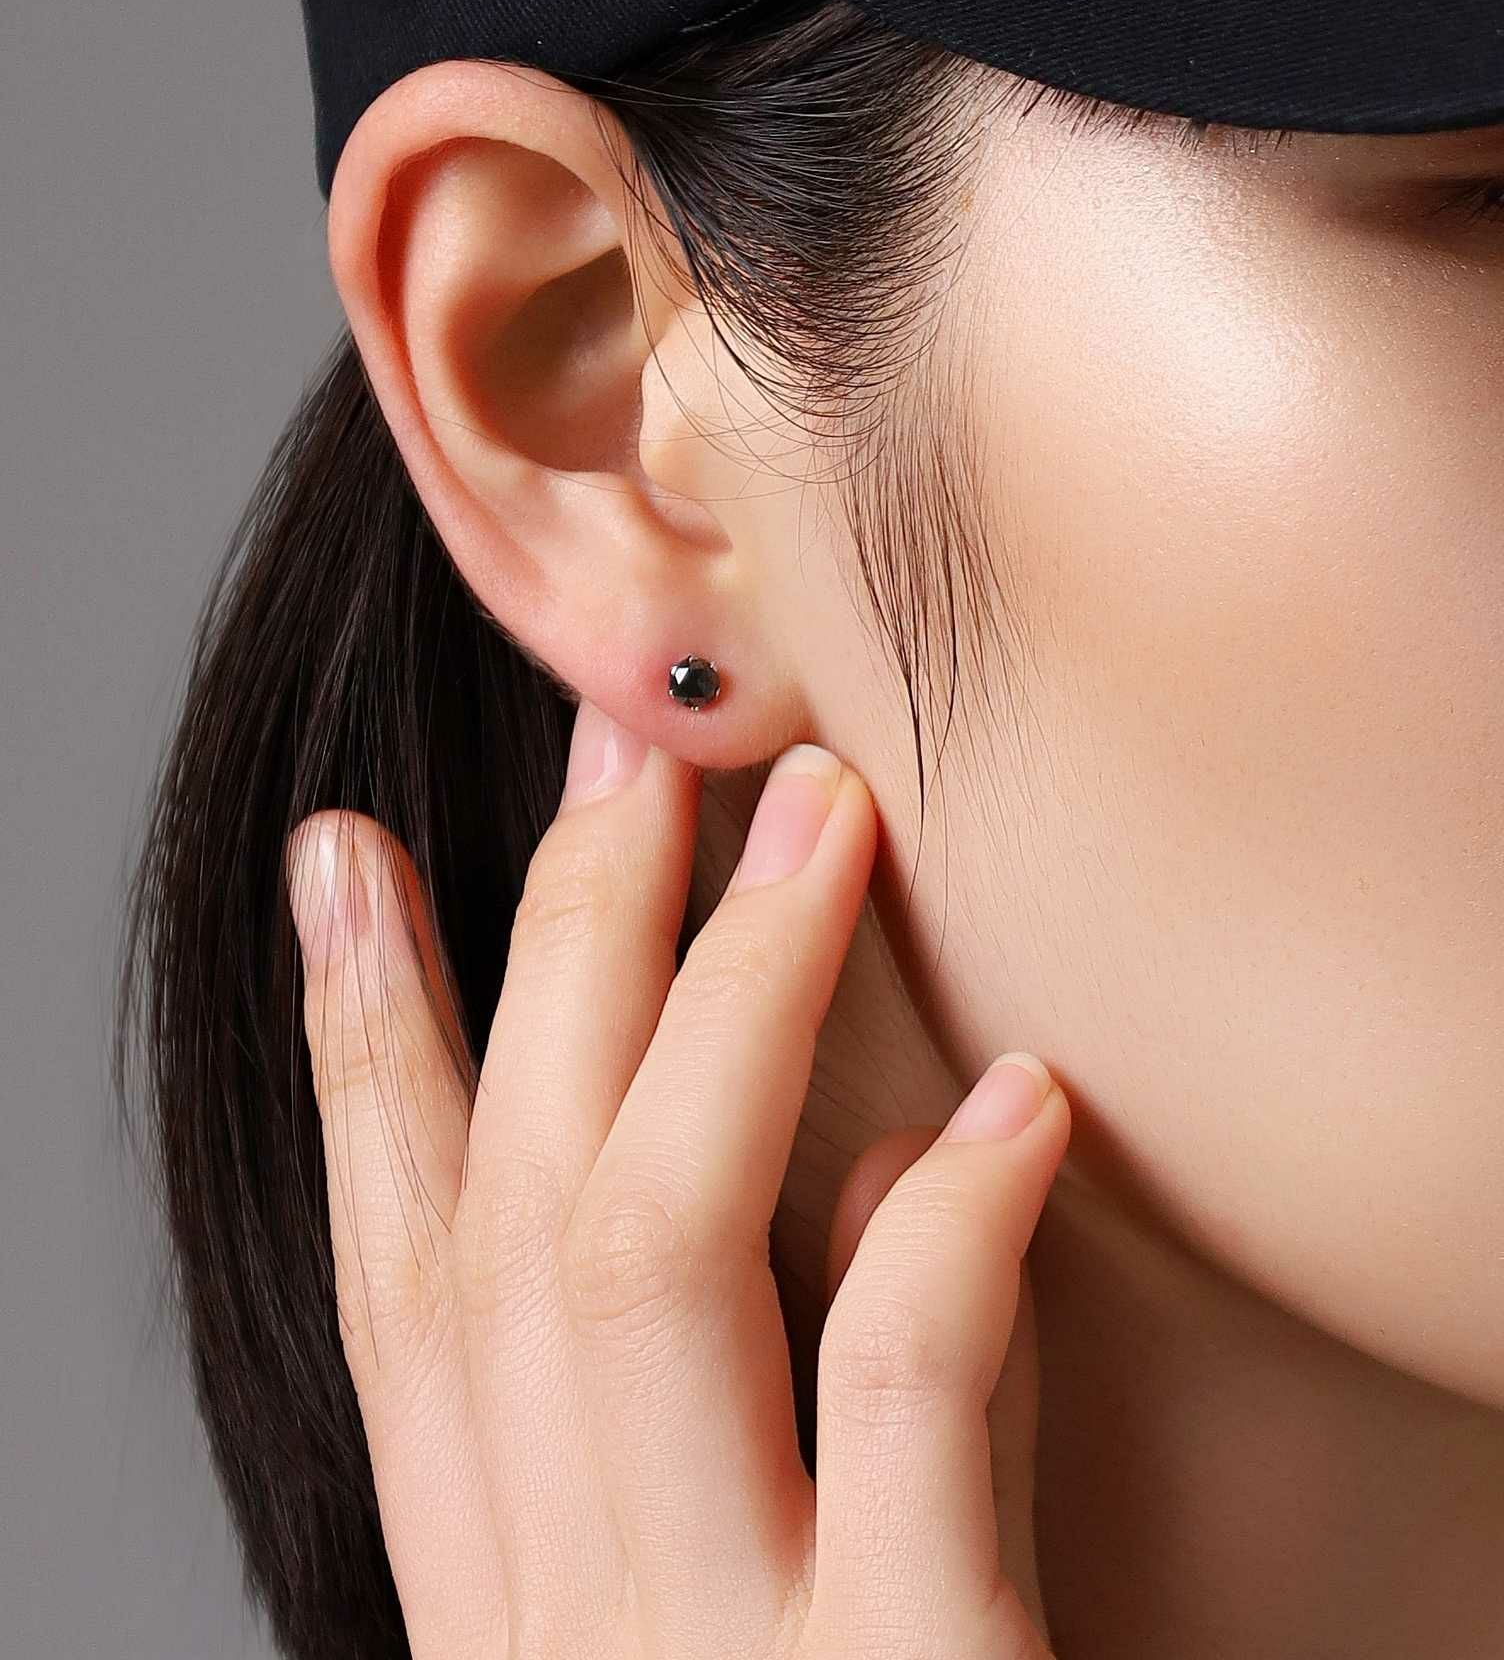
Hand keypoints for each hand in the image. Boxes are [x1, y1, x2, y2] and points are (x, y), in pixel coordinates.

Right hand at [285, 702, 1071, 1658]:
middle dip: (557, 944)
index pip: (403, 1287)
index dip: (360, 1051)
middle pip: (513, 1211)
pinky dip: (950, 1220)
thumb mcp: (803, 1592)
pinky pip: (896, 1387)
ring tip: (816, 815)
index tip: (346, 862)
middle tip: (624, 747)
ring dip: (728, 997)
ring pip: (645, 1250)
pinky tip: (1022, 1099)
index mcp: (514, 1591)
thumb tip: (872, 1160)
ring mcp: (714, 1651)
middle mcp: (570, 1617)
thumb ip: (811, 1394)